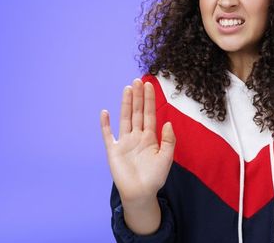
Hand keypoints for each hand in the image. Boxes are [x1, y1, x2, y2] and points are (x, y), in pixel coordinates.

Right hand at [100, 79, 175, 202]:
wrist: (140, 193)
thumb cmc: (155, 178)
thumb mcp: (166, 159)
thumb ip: (168, 141)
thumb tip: (167, 123)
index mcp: (150, 138)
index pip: (149, 114)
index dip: (149, 100)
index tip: (149, 85)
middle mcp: (136, 137)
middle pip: (137, 112)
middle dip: (137, 97)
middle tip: (137, 81)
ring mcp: (124, 142)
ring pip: (124, 119)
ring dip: (125, 104)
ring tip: (127, 89)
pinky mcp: (113, 150)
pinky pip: (108, 135)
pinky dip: (105, 124)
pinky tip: (105, 112)